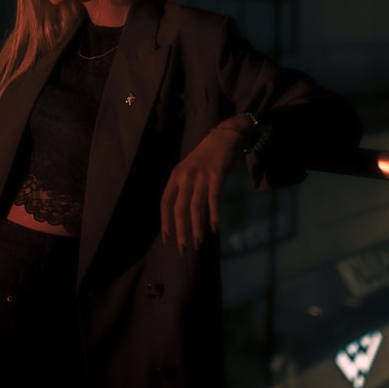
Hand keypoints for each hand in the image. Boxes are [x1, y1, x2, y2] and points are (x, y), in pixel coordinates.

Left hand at [160, 118, 247, 254]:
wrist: (223, 138)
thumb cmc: (205, 158)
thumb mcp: (188, 171)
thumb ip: (183, 189)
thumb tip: (180, 216)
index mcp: (175, 176)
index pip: (165, 202)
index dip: (165, 222)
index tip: (167, 239)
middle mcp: (185, 177)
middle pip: (179, 208)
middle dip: (180, 231)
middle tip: (183, 249)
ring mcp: (200, 176)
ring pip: (195, 207)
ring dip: (196, 227)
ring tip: (198, 243)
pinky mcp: (216, 176)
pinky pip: (213, 199)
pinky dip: (213, 215)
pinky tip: (214, 228)